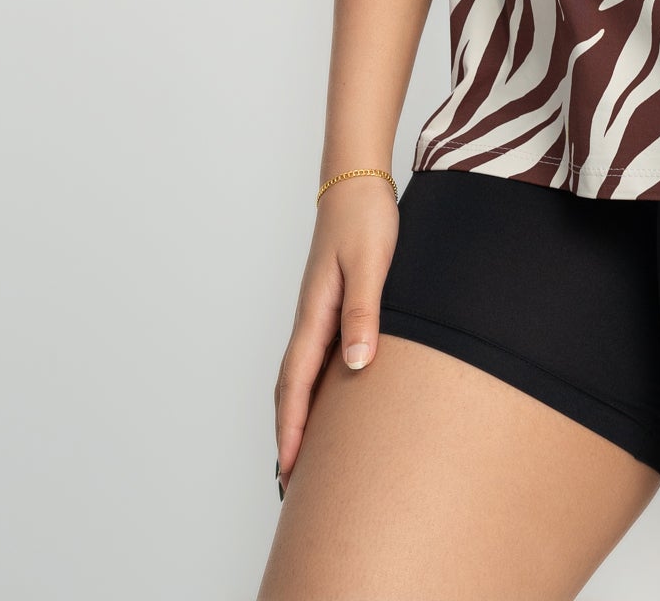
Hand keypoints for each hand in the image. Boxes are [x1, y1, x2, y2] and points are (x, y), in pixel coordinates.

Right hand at [273, 175, 399, 498]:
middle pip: (290, 387)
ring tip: (307, 451)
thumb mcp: (371, 265)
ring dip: (299, 412)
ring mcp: (319, 311)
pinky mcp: (331, 302)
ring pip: (302, 373)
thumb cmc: (365, 219)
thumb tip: (358, 365)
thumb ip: (364, 313)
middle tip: (292, 479)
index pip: (295, 384)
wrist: (356, 181)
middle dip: (289, 432)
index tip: (288, 470)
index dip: (291, 429)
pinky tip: (331, 397)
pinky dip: (314, 386)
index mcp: (316, 315)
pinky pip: (317, 355)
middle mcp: (311, 318)